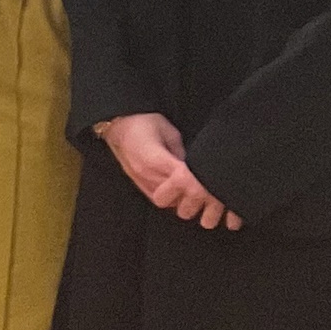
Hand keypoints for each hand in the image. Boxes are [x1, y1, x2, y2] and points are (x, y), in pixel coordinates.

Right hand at [96, 112, 242, 230]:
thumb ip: (183, 152)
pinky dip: (176, 200)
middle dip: (198, 198)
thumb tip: (197, 169)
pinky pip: (163, 202)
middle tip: (210, 189)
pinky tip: (182, 191)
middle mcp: (148, 176)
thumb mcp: (169, 131)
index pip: (184, 181)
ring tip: (198, 191)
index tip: (213, 181)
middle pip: (180, 199)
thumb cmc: (143, 124)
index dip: (200, 184)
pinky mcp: (141, 188)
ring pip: (173, 205)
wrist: (117, 128)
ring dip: (188, 200)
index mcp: (155, 160)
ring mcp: (143, 184)